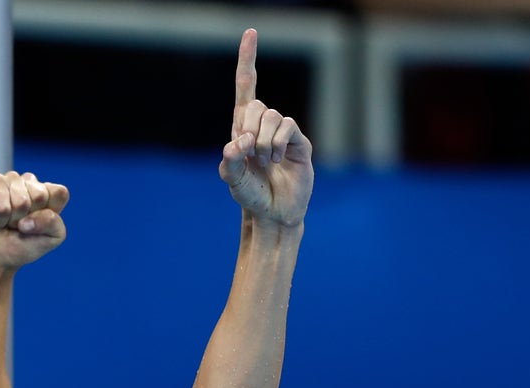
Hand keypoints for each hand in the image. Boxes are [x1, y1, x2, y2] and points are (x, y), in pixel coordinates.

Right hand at [0, 172, 69, 270]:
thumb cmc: (23, 246)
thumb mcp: (52, 238)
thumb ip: (53, 222)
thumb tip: (26, 213)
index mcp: (50, 194)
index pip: (59, 192)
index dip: (48, 214)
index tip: (38, 226)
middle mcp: (31, 183)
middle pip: (40, 195)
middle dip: (28, 217)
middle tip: (19, 226)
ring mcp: (12, 181)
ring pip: (20, 197)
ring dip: (12, 218)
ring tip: (7, 222)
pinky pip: (0, 195)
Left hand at [218, 29, 313, 227]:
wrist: (273, 213)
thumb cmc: (250, 195)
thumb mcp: (232, 179)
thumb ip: (230, 160)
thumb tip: (238, 141)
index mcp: (243, 128)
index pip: (246, 87)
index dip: (248, 60)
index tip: (251, 33)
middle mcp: (263, 125)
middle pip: (255, 103)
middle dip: (248, 126)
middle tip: (249, 152)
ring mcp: (283, 133)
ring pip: (272, 115)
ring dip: (263, 140)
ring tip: (265, 161)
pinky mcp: (299, 142)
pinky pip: (288, 126)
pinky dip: (278, 143)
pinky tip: (276, 160)